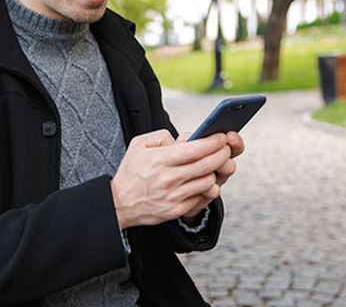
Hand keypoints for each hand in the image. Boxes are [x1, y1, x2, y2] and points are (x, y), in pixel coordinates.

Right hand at [110, 130, 230, 228]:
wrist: (119, 203)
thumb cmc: (131, 171)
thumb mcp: (139, 145)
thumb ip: (163, 136)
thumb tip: (186, 138)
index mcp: (159, 160)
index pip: (195, 149)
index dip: (213, 142)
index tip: (221, 136)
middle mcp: (168, 179)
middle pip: (207, 165)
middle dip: (222, 153)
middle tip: (226, 148)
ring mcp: (174, 196)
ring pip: (209, 181)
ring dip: (216, 171)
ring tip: (216, 163)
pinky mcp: (177, 210)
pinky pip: (202, 196)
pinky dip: (208, 186)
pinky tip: (205, 178)